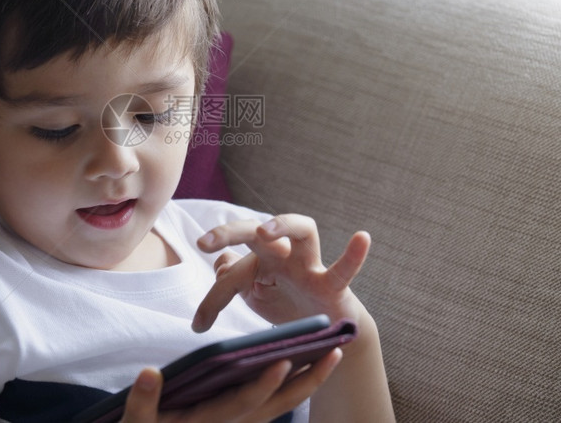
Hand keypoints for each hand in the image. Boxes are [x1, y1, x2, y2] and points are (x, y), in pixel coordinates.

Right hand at [120, 349, 342, 422]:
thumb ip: (142, 402)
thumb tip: (148, 372)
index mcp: (210, 422)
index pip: (243, 403)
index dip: (263, 385)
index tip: (282, 362)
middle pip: (278, 404)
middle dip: (307, 380)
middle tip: (334, 352)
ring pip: (283, 403)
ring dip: (309, 380)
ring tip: (332, 351)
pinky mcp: (244, 417)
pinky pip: (277, 402)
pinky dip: (295, 384)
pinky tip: (308, 361)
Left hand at [191, 215, 370, 331]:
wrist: (324, 335)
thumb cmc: (287, 306)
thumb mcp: (254, 296)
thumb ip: (233, 280)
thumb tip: (218, 262)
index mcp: (260, 261)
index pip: (232, 270)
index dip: (213, 298)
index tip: (199, 325)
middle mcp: (283, 255)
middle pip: (257, 231)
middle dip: (230, 232)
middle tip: (204, 242)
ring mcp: (309, 266)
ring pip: (303, 231)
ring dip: (284, 225)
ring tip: (264, 231)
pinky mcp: (333, 285)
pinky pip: (343, 268)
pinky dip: (354, 255)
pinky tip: (361, 237)